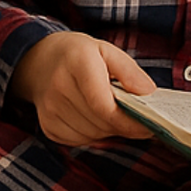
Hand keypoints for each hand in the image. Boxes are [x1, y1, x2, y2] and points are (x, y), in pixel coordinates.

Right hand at [10, 31, 156, 145]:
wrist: (40, 62)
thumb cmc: (79, 54)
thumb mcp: (107, 50)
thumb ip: (129, 71)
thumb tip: (149, 93)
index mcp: (78, 62)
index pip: (104, 104)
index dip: (128, 121)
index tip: (150, 126)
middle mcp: (59, 87)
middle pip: (100, 122)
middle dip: (124, 125)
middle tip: (141, 121)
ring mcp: (50, 110)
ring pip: (92, 134)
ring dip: (110, 130)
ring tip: (116, 114)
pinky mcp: (48, 126)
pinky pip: (80, 140)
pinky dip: (94, 134)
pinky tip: (96, 118)